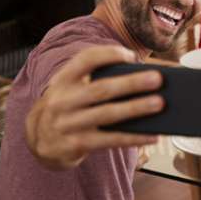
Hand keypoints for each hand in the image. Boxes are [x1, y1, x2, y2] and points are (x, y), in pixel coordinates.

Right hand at [25, 45, 163, 169]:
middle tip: (158, 79)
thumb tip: (145, 78)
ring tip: (160, 104)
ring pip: (107, 114)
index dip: (109, 55)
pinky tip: (153, 135)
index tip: (132, 55)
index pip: (85, 60)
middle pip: (101, 89)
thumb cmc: (71, 106)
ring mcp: (67, 124)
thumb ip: (99, 80)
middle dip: (131, 83)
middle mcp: (62, 100)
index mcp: (63, 79)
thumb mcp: (74, 89)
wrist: (41, 139)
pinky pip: (110, 140)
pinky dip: (134, 137)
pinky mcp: (76, 144)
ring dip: (136, 108)